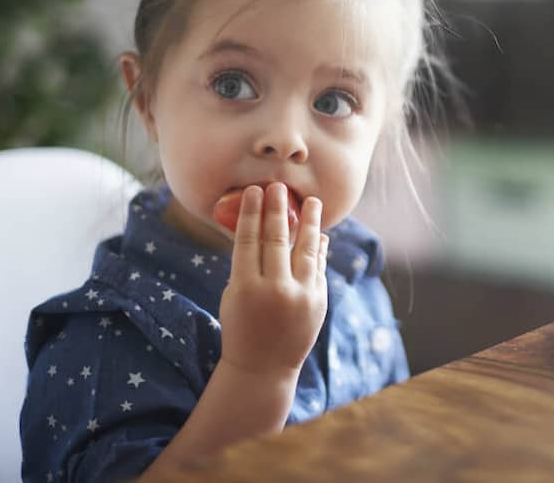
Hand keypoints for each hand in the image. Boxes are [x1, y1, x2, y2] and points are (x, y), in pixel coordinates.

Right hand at [218, 183, 328, 374]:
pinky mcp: (318, 302)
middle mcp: (274, 290)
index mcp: (245, 288)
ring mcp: (300, 296)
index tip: (254, 191)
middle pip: (277, 240)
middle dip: (278, 210)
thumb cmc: (241, 326)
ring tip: (313, 201)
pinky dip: (319, 250)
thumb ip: (249, 265)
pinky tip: (319, 234)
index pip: (248, 240)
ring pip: (306, 250)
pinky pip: (319, 267)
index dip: (252, 213)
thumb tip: (265, 228)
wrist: (263, 367)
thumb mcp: (234, 295)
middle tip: (279, 186)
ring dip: (310, 223)